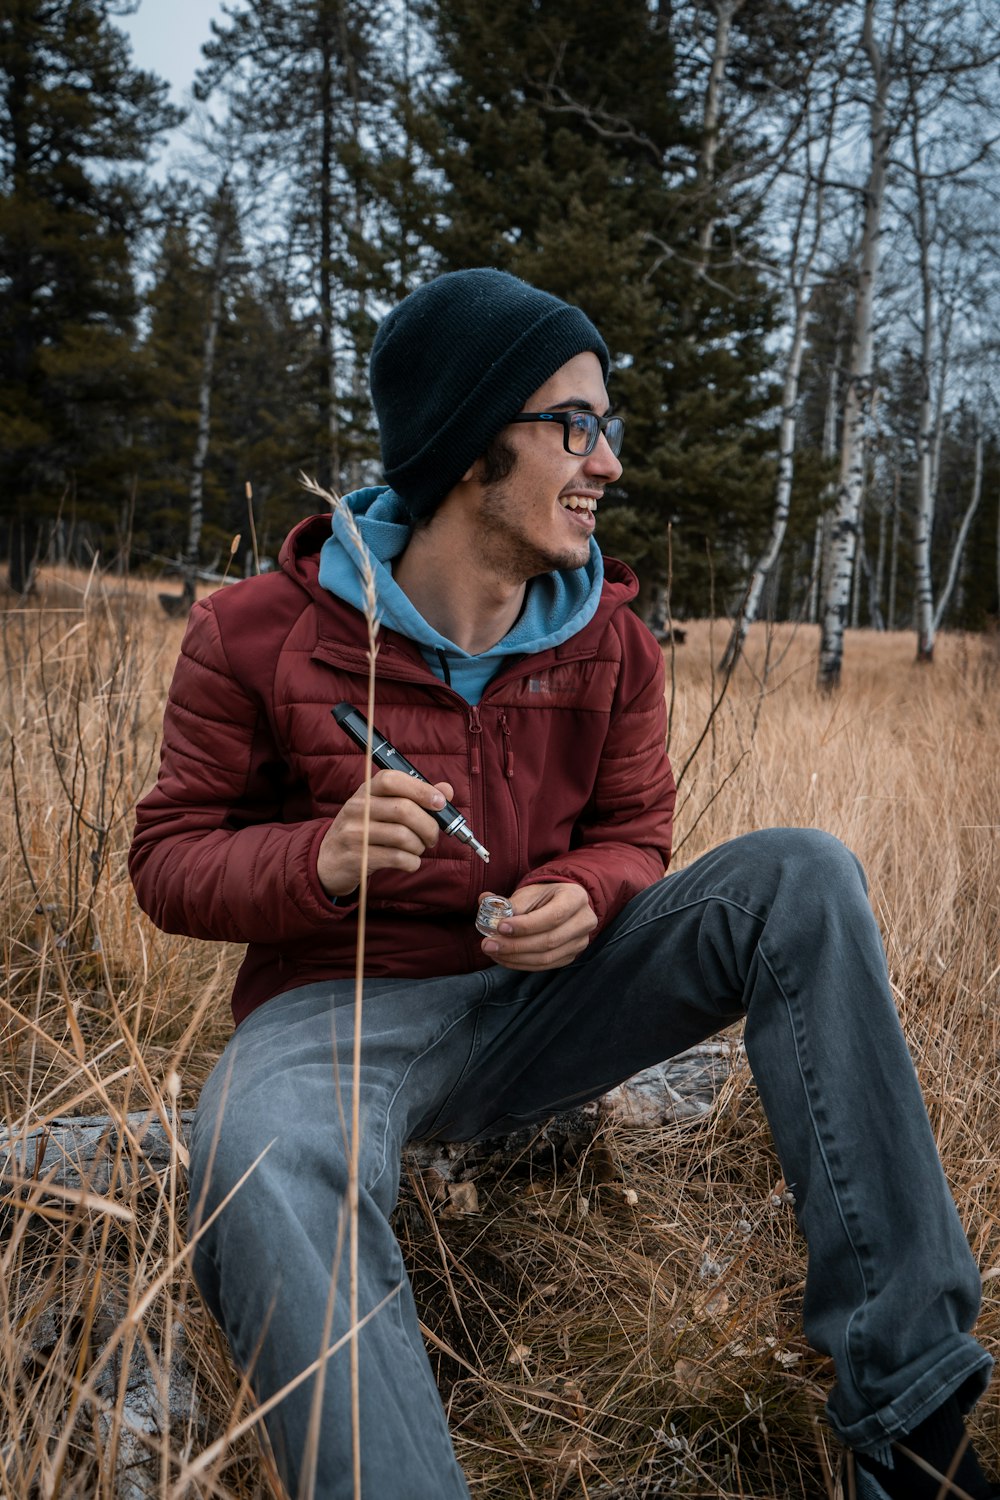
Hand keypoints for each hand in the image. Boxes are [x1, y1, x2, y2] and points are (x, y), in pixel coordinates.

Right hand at [317, 770, 453, 897]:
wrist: (328, 859)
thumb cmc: (365, 829)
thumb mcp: (384, 807)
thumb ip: (416, 796)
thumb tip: (446, 790)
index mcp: (366, 791)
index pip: (392, 780)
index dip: (420, 789)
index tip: (440, 802)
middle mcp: (357, 808)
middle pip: (403, 810)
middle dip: (429, 825)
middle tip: (432, 836)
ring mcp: (354, 833)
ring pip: (403, 836)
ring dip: (420, 846)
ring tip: (418, 848)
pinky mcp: (357, 857)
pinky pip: (397, 859)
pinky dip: (412, 862)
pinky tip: (409, 861)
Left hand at [479, 882, 595, 970]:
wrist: (562, 904)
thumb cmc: (544, 896)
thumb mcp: (531, 892)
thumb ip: (511, 901)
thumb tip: (485, 901)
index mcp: (575, 898)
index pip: (552, 917)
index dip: (525, 925)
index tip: (500, 927)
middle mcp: (584, 921)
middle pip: (549, 940)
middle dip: (515, 945)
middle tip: (488, 944)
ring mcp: (580, 942)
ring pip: (546, 958)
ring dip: (515, 958)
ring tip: (492, 951)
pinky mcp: (571, 956)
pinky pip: (544, 966)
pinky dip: (521, 964)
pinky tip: (503, 958)